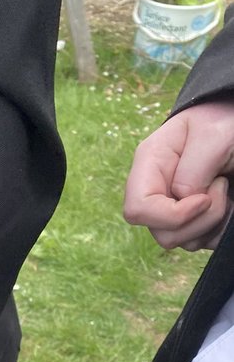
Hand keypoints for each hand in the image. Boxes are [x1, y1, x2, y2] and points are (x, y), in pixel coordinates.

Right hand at [124, 101, 233, 249]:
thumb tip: (183, 200)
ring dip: (210, 224)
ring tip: (225, 191)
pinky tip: (227, 205)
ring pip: (180, 241)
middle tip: (222, 187)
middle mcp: (155, 191)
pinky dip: (216, 231)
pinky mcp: (188, 219)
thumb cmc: (223, 119)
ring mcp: (170, 208)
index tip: (204, 199)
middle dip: (199, 221)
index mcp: (149, 165)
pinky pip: (197, 242)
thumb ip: (191, 171)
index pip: (138, 210)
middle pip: (162, 233)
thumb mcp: (212, 136)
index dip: (172, 215)